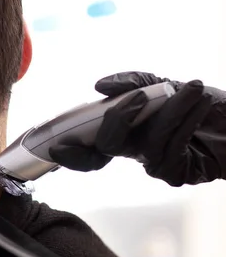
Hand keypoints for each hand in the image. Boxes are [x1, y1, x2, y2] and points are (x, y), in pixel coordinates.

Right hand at [49, 72, 225, 185]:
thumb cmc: (199, 101)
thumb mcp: (164, 84)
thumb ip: (132, 83)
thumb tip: (99, 87)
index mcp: (124, 130)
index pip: (89, 145)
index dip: (71, 151)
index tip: (57, 147)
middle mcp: (133, 149)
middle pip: (107, 148)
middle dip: (116, 122)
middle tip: (136, 99)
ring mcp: (153, 163)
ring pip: (146, 142)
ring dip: (169, 111)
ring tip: (191, 88)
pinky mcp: (175, 173)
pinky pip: (170, 148)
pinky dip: (184, 121)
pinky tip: (199, 103)